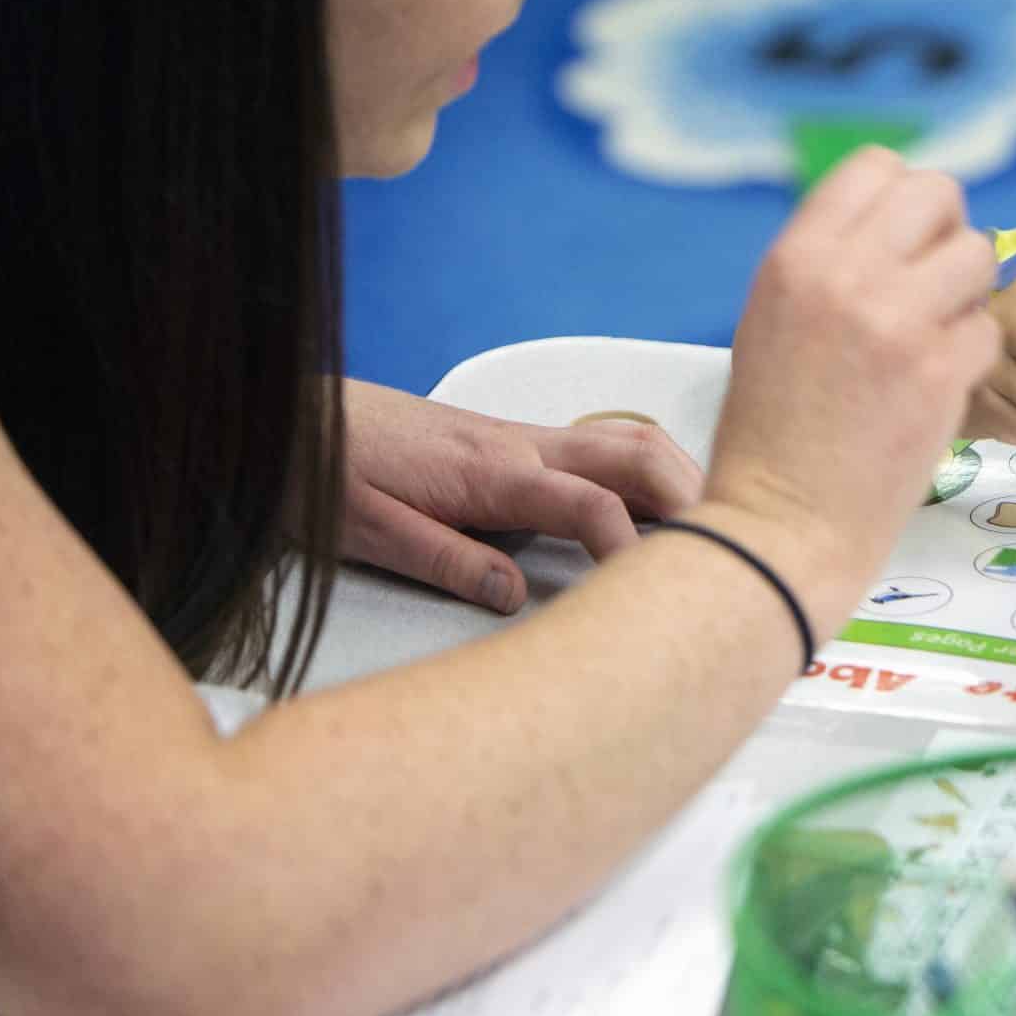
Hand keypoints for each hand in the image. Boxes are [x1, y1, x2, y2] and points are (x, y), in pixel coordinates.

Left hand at [339, 380, 702, 614]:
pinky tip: (654, 504)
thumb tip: (515, 599)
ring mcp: (520, 437)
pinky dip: (647, 470)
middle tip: (725, 547)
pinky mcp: (512, 441)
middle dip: (692, 496)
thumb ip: (449, 563)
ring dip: (677, 476)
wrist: (290, 416)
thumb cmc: (320, 471)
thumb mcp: (369, 534)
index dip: (632, 551)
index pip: (590, 505)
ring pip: (627, 439)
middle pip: (635, 453)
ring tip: (707, 527)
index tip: (652, 595)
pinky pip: (602, 445)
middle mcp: (519, 445)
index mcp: (490, 473)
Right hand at [702, 149, 999, 604]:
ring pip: (978, 254)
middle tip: (935, 281)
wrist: (782, 524)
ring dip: (968, 292)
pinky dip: (973, 355)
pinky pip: (989, 327)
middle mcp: (847, 275)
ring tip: (937, 334)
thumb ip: (831, 263)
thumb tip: (892, 223)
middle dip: (947, 231)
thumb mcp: (773, 317)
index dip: (903, 198)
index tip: (905, 238)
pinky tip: (938, 385)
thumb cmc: (774, 430)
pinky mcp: (942, 371)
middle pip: (938, 193)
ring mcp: (898, 321)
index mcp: (797, 257)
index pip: (876, 167)